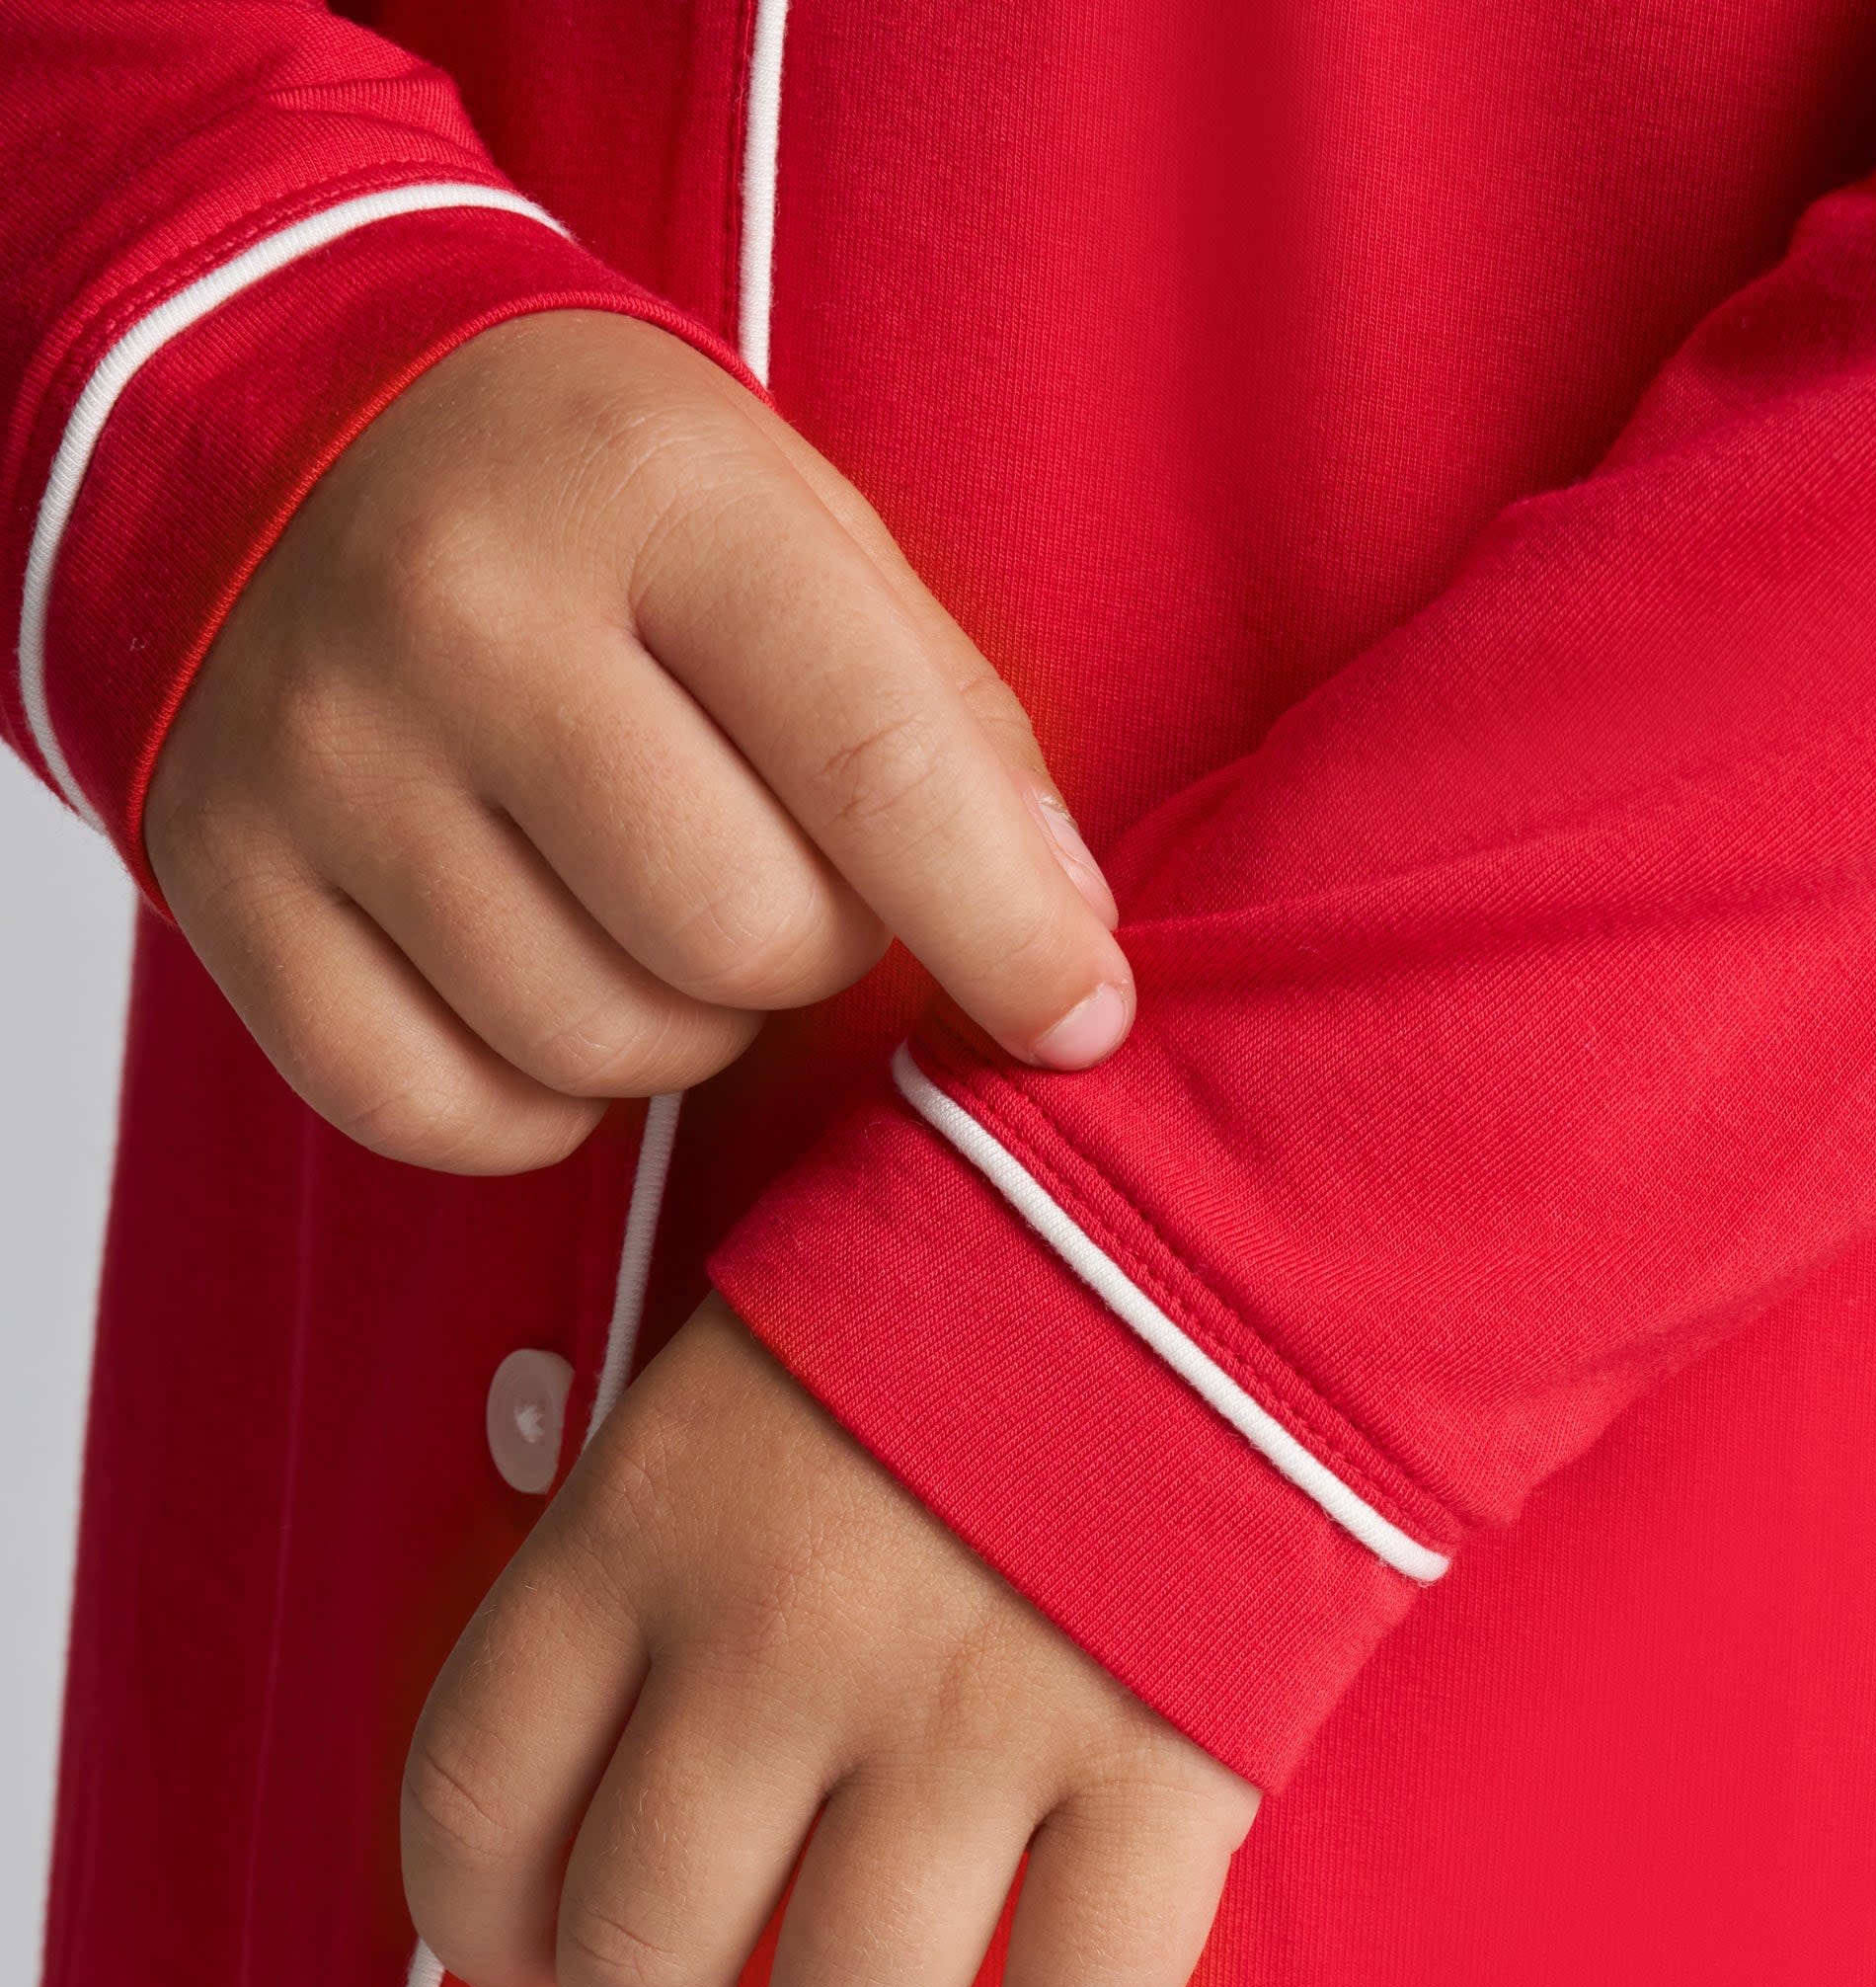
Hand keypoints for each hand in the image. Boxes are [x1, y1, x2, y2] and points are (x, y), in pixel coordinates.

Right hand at [143, 310, 1131, 1174]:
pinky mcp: (222, 877)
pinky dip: (526, 1102)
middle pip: (737, 940)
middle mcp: (461, 613)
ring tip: (650, 914)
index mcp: (649, 492)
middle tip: (786, 886)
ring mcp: (322, 755)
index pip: (874, 765)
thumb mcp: (795, 526)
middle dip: (812, 959)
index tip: (1080, 1018)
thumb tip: (1068, 953)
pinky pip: (434, 1108)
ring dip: (676, 1032)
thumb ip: (950, 726)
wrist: (271, 414)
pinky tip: (537, 986)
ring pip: (597, 1045)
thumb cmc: (597, 503)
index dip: (1006, 931)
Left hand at [401, 1297, 1259, 1986]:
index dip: (480, 1915)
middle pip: (645, 1941)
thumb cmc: (978, 1274)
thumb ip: (659, 1541)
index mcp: (650, 1526)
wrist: (1233, 1204)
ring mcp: (971, 1723)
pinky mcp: (1157, 1770)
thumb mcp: (744, 1358)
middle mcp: (781, 1647)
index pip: (480, 1791)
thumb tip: (610, 1735)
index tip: (515, 1951)